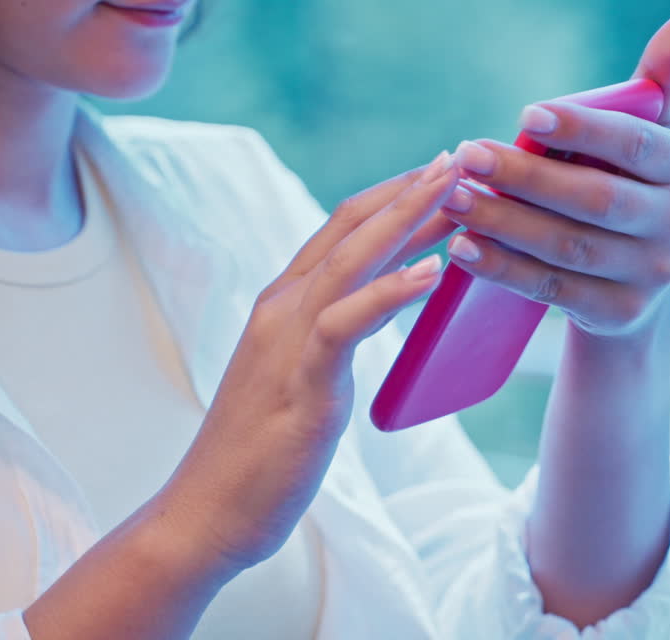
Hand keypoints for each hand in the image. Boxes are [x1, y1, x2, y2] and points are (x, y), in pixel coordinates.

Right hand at [158, 151, 461, 572]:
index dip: (392, 195)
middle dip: (408, 189)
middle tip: (461, 157)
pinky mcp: (301, 381)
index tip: (441, 171)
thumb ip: (335, 330)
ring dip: (407, 218)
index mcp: (284, 303)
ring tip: (456, 190)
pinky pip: (347, 322)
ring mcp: (287, 339)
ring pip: (351, 260)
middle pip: (351, 227)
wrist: (208, 512)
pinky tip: (433, 272)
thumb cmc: (262, 450)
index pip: (342, 229)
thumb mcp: (306, 373)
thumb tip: (384, 299)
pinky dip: (390, 291)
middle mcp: (282, 307)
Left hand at [440, 4, 669, 336]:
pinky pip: (553, 290)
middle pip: (596, 200)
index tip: (526, 114)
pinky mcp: (619, 313)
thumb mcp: (647, 131)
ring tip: (452, 198)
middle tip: (467, 154)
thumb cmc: (625, 181)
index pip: (636, 144)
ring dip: (504, 222)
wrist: (630, 276)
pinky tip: (463, 247)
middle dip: (527, 178)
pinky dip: (505, 269)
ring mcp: (652, 274)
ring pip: (569, 247)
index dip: (584, 129)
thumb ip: (664, 75)